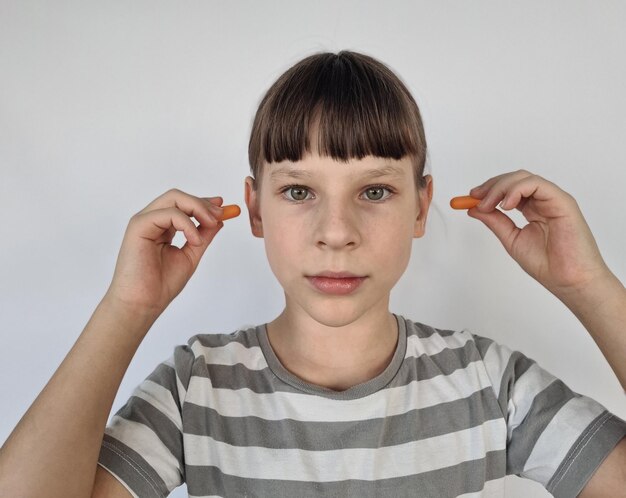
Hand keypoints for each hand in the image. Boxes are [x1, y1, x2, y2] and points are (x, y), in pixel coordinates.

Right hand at [105, 189, 225, 316]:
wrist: (143, 303)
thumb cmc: (161, 284)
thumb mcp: (191, 254)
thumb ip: (203, 236)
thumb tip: (218, 220)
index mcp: (162, 227)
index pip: (183, 205)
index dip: (203, 203)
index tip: (223, 207)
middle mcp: (151, 221)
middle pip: (178, 197)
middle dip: (202, 203)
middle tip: (220, 215)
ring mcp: (144, 221)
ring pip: (173, 199)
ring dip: (198, 209)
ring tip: (211, 224)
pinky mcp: (139, 226)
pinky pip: (168, 214)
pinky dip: (187, 224)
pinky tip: (195, 240)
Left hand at [466, 170, 611, 297]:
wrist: (568, 280)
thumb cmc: (547, 264)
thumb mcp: (511, 239)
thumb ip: (495, 222)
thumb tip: (474, 208)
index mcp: (533, 209)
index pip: (509, 189)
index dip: (489, 190)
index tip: (471, 198)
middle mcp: (543, 201)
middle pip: (515, 179)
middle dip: (491, 185)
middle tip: (475, 197)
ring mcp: (553, 200)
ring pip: (524, 178)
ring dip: (501, 187)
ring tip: (488, 204)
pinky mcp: (562, 201)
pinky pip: (537, 184)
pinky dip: (517, 190)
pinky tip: (506, 205)